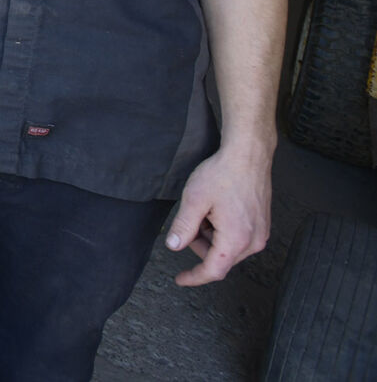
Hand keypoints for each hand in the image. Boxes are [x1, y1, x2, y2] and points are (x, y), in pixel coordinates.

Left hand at [165, 144, 272, 285]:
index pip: (213, 271)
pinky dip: (223, 230)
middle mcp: (253, 242)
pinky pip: (239, 238)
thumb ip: (183, 226)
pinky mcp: (263, 225)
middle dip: (200, 244)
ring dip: (212, 236)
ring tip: (206, 209)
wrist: (248, 156)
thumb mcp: (194, 200)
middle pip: (219, 258)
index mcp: (236, 240)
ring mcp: (261, 234)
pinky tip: (218, 209)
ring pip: (228, 248)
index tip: (180, 279)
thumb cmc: (222, 175)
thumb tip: (173, 246)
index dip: (194, 277)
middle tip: (191, 219)